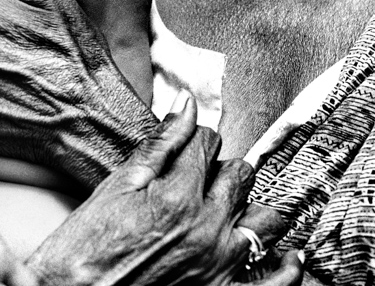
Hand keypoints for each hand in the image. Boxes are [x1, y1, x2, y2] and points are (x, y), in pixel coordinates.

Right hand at [29, 95, 302, 285]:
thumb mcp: (116, 188)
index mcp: (178, 196)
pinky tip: (291, 256)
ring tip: (237, 209)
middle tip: (202, 179)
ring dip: (253, 209)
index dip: (196, 139)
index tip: (188, 147)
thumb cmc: (84, 251)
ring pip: (262, 221)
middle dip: (222, 170)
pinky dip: (288, 270)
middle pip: (239, 176)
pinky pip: (272, 284)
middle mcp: (206, 231)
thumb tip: (186, 105)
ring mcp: (218, 269)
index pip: (207, 143)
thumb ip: (159, 146)